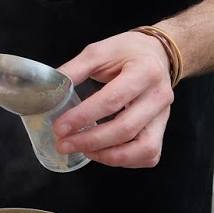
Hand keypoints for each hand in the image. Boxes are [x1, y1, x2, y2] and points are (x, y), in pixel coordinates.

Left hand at [52, 31, 175, 168]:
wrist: (157, 54)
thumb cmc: (126, 52)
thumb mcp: (99, 52)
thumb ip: (74, 70)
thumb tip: (50, 91)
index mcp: (144, 71)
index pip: (112, 100)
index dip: (83, 117)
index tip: (59, 127)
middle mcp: (158, 96)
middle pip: (126, 129)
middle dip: (90, 141)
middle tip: (64, 144)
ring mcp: (163, 116)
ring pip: (143, 149)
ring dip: (109, 156)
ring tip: (83, 150)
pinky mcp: (162, 130)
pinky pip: (149, 155)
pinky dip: (125, 160)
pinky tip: (103, 152)